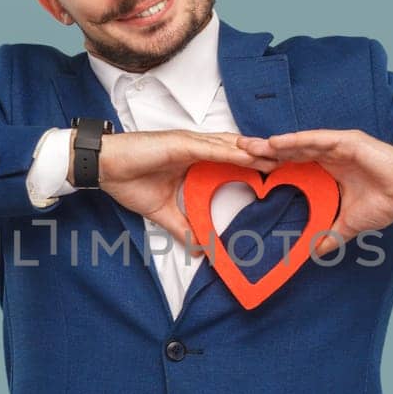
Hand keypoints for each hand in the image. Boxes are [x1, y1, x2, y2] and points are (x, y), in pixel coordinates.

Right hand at [98, 130, 280, 249]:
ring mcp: (188, 143)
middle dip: (261, 157)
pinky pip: (209, 148)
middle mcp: (195, 147)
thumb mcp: (161, 211)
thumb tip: (198, 250)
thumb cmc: (128, 181)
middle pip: (236, 151)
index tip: (276, 176)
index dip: (252, 167)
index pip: (229, 161)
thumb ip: (182, 227)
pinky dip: (230, 151)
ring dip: (253, 152)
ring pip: (228, 146)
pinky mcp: (179, 144)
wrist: (102, 167)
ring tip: (279, 158)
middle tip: (290, 164)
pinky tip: (249, 155)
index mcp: (193, 160)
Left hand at [238, 129, 392, 254]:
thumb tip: (313, 254)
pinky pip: (318, 139)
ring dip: (274, 143)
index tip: (247, 168)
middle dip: (264, 150)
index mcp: (327, 169)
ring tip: (250, 144)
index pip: (292, 165)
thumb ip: (329, 235)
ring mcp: (338, 146)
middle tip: (237, 149)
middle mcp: (329, 154)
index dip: (271, 165)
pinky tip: (277, 142)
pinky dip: (297, 140)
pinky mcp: (349, 141)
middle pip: (290, 151)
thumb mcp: (349, 224)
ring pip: (299, 143)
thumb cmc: (384, 204)